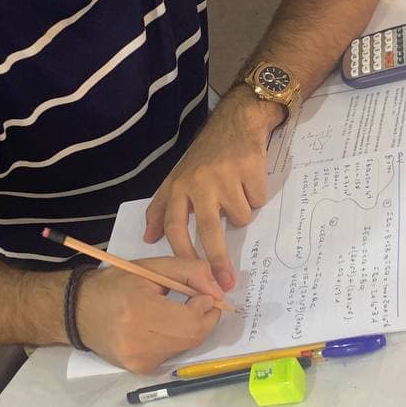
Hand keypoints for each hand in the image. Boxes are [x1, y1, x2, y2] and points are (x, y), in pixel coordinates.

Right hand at [76, 257, 223, 373]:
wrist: (79, 311)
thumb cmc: (115, 285)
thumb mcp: (151, 267)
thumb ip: (189, 272)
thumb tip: (218, 291)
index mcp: (139, 311)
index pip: (193, 319)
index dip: (206, 304)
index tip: (200, 292)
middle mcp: (139, 342)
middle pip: (194, 336)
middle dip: (204, 318)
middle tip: (197, 301)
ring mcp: (139, 360)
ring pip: (186, 346)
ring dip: (190, 329)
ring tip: (174, 312)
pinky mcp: (140, 369)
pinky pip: (173, 354)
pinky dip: (176, 340)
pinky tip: (160, 327)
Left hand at [144, 87, 280, 290]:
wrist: (235, 123)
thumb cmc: (204, 157)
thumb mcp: (177, 179)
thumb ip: (162, 208)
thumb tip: (148, 237)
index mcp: (178, 186)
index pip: (174, 225)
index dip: (182, 253)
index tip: (192, 277)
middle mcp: (199, 181)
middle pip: (208, 230)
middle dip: (218, 260)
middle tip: (226, 283)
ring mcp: (225, 175)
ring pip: (239, 217)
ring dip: (241, 212)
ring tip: (236, 192)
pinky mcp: (249, 169)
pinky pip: (257, 202)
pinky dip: (255, 197)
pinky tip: (248, 181)